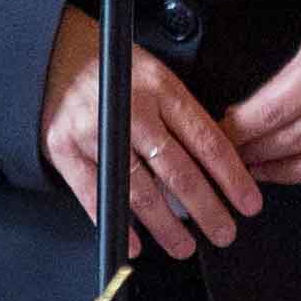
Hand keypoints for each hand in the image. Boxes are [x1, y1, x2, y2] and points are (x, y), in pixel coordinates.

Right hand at [42, 10, 261, 258]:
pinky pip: (96, 196)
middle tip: (225, 233)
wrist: (52, 53)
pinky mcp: (65, 150)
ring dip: (166, 226)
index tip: (248, 202)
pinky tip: (136, 243)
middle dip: (207, 209)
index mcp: (160, 88)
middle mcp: (131, 110)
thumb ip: (179, 113)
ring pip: (140, 191)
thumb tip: (213, 161)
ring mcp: (96, 132)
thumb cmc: (110, 65)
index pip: (206, 140)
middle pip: (178, 171)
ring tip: (185, 246)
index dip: (231, 177)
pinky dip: (118, 224)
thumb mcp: (154, 73)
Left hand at [224, 0, 300, 186]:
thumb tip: (248, 116)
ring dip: (281, 172)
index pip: (275, 110)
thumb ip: (288, 80)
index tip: (220, 135)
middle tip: (230, 158)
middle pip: (292, 141)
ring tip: (256, 172)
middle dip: (255, 152)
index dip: (242, 129)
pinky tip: (296, 171)